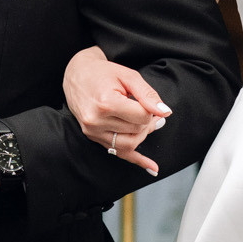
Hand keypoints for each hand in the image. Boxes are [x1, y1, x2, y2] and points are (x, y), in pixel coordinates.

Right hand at [63, 44, 170, 176]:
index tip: (148, 101)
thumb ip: (148, 94)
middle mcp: (97, 121)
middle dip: (148, 121)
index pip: (142, 117)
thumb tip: (165, 112)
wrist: (77, 75)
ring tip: (146, 122)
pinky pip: (118, 153)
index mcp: (106, 103)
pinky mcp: (93, 137)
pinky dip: (137, 161)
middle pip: (137, 130)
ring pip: (130, 144)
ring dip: (143, 135)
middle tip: (150, 109)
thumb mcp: (129, 76)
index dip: (152, 110)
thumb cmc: (103, 73)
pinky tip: (153, 168)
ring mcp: (93, 131)